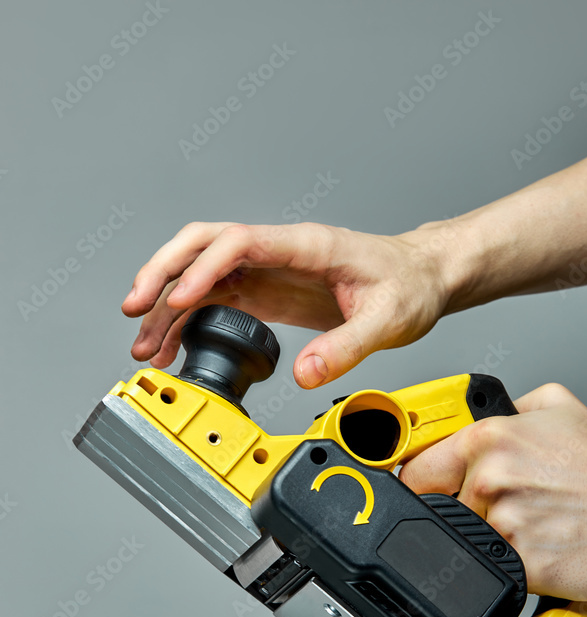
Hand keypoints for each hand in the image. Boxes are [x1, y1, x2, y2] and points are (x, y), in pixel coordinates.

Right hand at [121, 220, 465, 387]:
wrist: (421, 279)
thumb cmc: (408, 286)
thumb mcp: (388, 320)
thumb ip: (347, 346)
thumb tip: (305, 374)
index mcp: (306, 244)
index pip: (239, 242)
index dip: (203, 268)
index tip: (178, 301)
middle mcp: (277, 250)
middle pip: (202, 245)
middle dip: (162, 272)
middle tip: (134, 309)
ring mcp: (267, 268)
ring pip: (200, 273)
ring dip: (167, 304)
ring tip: (145, 344)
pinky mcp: (265, 290)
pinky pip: (214, 298)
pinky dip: (187, 319)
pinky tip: (173, 345)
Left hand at [399, 383, 586, 599]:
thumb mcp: (553, 405)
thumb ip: (500, 408)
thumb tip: (466, 416)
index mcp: (487, 439)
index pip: (416, 471)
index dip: (420, 485)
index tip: (424, 494)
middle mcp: (490, 479)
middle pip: (442, 510)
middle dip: (465, 512)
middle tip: (509, 506)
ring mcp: (504, 523)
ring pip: (470, 540)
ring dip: (492, 539)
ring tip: (532, 523)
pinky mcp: (522, 564)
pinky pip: (495, 569)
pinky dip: (512, 564)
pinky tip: (540, 545)